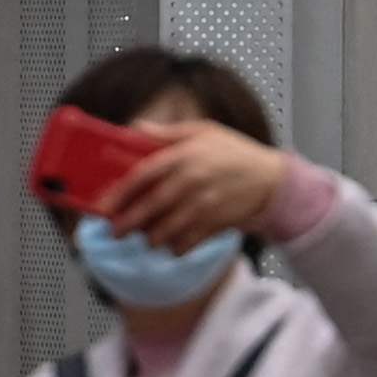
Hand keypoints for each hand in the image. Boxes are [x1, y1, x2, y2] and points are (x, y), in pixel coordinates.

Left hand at [93, 120, 290, 252]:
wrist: (272, 180)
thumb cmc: (235, 153)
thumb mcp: (204, 132)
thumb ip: (168, 133)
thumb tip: (135, 128)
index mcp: (185, 156)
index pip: (143, 175)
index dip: (120, 193)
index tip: (105, 205)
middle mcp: (193, 181)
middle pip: (150, 207)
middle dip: (128, 223)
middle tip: (115, 231)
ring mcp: (204, 205)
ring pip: (166, 230)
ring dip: (151, 238)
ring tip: (146, 237)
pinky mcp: (215, 225)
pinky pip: (186, 243)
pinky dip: (174, 248)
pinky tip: (171, 244)